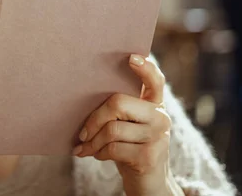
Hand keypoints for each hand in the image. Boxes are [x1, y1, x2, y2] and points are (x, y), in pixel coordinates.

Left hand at [73, 55, 182, 195]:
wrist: (149, 184)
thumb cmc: (130, 147)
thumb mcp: (128, 125)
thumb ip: (118, 109)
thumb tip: (80, 94)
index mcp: (155, 104)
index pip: (155, 81)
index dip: (145, 68)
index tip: (130, 57)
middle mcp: (161, 117)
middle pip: (118, 103)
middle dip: (94, 119)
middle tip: (81, 133)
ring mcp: (158, 137)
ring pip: (112, 129)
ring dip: (92, 141)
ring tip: (84, 147)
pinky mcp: (150, 156)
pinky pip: (113, 148)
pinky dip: (98, 153)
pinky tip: (95, 155)